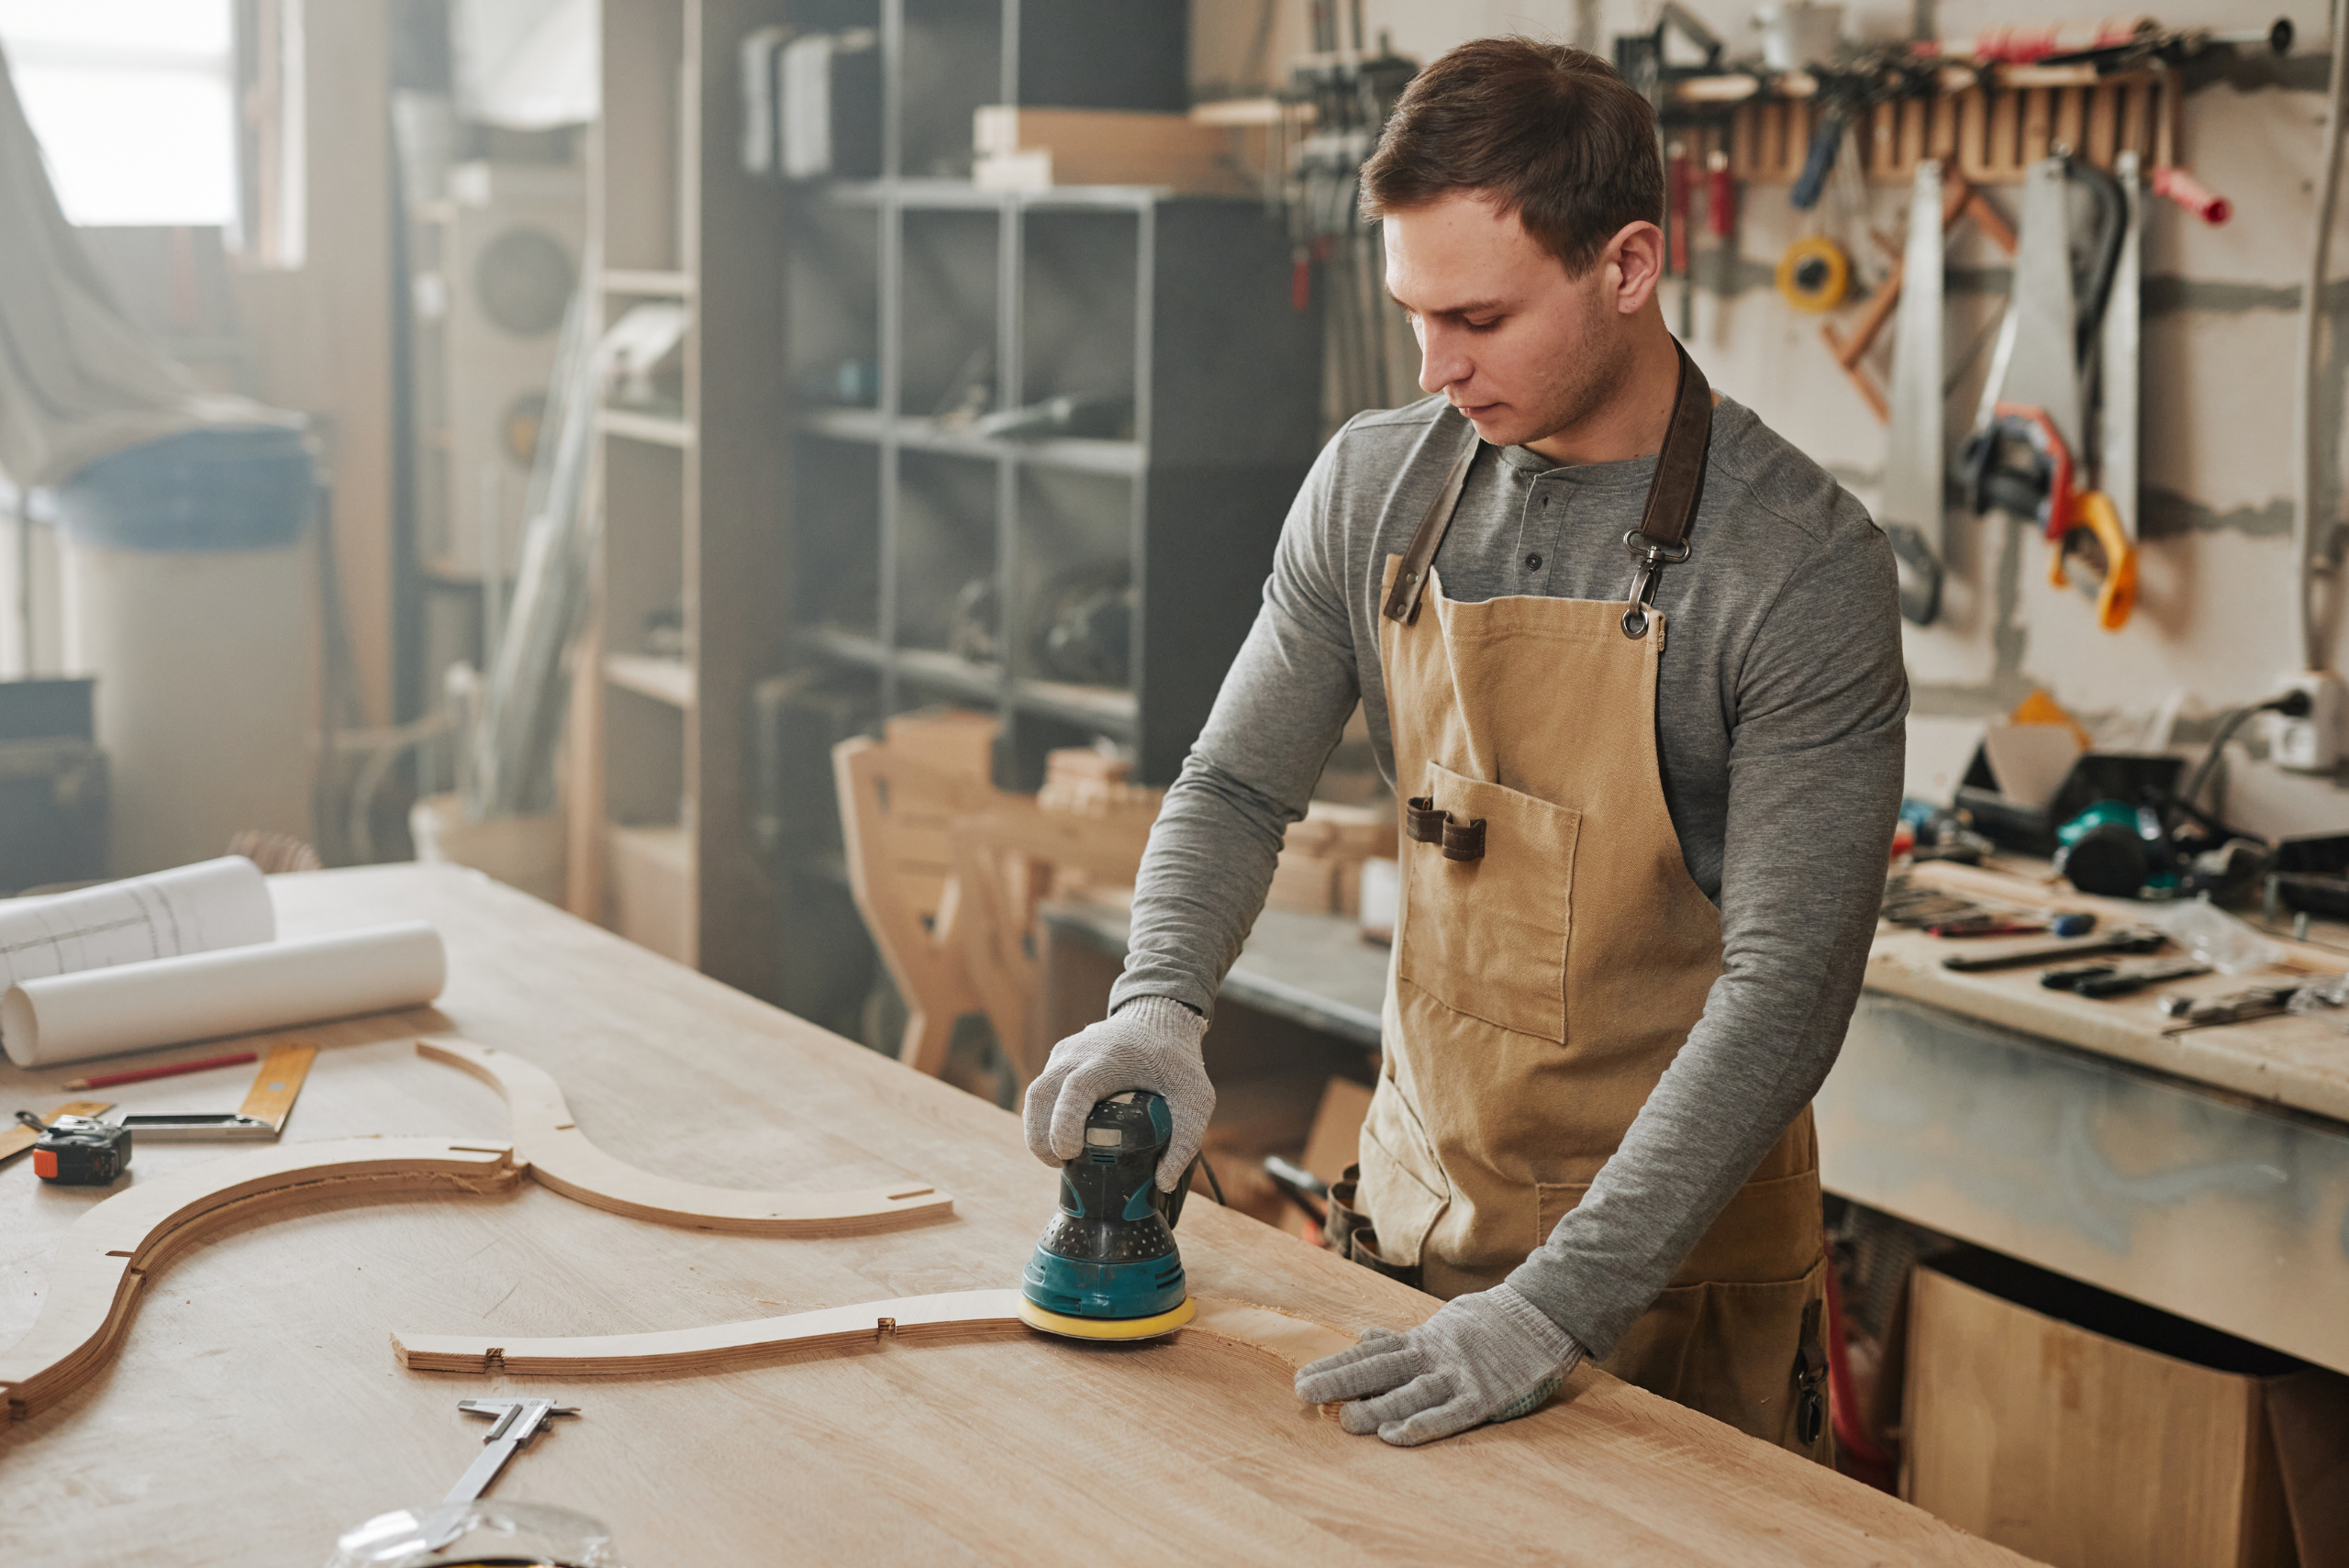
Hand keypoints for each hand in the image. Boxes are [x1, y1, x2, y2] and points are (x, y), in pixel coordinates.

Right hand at [1021, 997, 1212, 1191]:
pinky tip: (1062, 1137)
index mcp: (1111, 1059)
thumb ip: (1186, 1138)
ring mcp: (1065, 1054)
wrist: (1159, 1016)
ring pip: (1035, 1094)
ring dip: (1037, 1130)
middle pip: (1041, 1094)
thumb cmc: (1176, 1058)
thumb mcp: (1195, 1096)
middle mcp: (1079, 1053)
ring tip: (1060, 1158)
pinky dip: (1044, 1117)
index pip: (1075, 1089)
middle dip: (1040, 1137)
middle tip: (1060, 1164)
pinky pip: (1041, 1090)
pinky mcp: (1060, 1059)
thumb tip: (1162, 1181)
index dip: (1065, 1123)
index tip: (1070, 1153)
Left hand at [1293, 1284, 1583, 1446]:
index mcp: (1422, 1340)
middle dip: (1341, 1381)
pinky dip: (1423, 1425)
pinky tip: (1397, 1435)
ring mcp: (1458, 1375)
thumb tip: (1363, 1337)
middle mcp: (1433, 1355)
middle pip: (1380, 1369)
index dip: (1336, 1366)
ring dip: (1377, 1407)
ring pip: (1410, 1392)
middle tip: (1305, 1393)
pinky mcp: (1484, 1395)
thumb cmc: (1489, 1322)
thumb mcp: (1441, 1323)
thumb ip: (1402, 1337)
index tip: (1302, 1377)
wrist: (1541, 1313)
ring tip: (1345, 1420)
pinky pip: (1450, 1414)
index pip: (1370, 1355)